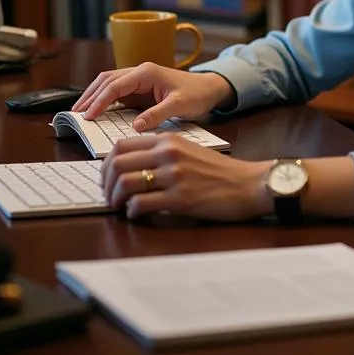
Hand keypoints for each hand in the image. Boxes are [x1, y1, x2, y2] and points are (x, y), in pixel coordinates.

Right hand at [71, 62, 233, 128]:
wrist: (208, 89)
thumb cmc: (196, 94)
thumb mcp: (179, 105)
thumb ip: (157, 114)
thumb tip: (135, 126)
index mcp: (146, 72)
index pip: (115, 85)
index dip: (99, 101)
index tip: (88, 116)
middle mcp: (139, 71)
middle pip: (106, 80)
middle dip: (89, 96)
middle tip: (75, 113)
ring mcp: (138, 79)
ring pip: (108, 83)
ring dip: (93, 95)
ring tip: (79, 111)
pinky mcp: (139, 88)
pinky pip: (116, 91)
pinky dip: (103, 99)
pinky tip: (96, 110)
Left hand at [101, 134, 269, 220]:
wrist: (248, 183)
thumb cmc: (219, 171)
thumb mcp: (189, 150)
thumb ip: (161, 152)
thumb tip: (131, 166)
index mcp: (168, 140)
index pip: (122, 145)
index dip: (105, 163)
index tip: (106, 177)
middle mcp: (168, 154)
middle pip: (118, 163)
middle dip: (105, 183)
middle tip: (107, 195)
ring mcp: (174, 176)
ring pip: (125, 183)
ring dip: (115, 199)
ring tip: (119, 207)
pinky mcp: (180, 198)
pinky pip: (141, 204)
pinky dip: (131, 212)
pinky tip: (136, 214)